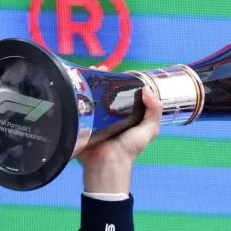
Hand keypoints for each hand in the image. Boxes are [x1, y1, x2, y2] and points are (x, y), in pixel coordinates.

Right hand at [78, 76, 163, 194]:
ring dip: (87, 82)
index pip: (122, 93)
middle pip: (104, 91)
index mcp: (125, 114)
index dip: (120, 81)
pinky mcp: (81, 120)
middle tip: (98, 68)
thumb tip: (147, 89)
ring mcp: (94, 116)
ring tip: (87, 71)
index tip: (117, 71)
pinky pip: (78, 104)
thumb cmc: (129, 148)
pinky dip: (76, 93)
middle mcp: (109, 113)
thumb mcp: (149, 129)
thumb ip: (154, 111)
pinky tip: (76, 84)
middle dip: (101, 78)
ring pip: (90, 94)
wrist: (107, 162)